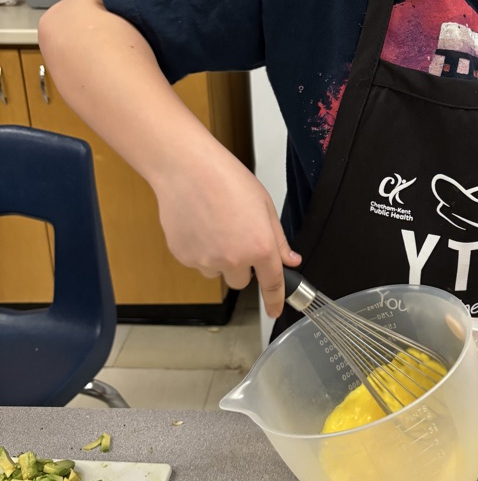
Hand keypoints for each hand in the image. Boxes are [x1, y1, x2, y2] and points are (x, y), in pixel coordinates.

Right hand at [152, 143, 299, 317]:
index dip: (275, 301)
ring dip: (219, 258)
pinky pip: (197, 262)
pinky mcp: (184, 257)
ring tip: (213, 225)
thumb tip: (290, 260)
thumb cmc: (227, 179)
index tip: (275, 311)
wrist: (186, 169)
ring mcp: (206, 261)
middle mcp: (234, 260)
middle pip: (241, 281)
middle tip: (236, 236)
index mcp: (260, 247)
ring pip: (217, 271)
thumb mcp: (264, 205)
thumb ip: (278, 239)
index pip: (272, 284)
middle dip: (242, 266)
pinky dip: (199, 250)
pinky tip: (198, 224)